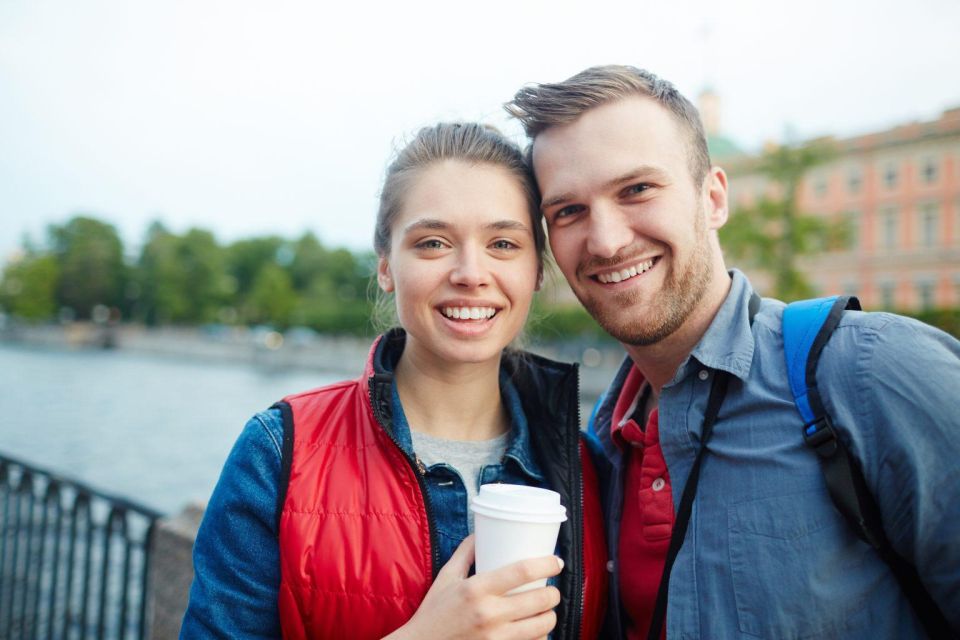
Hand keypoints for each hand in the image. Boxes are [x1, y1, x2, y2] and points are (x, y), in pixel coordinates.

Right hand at [385, 535, 563, 639]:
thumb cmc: (433, 614)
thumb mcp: (446, 578)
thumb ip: (464, 554)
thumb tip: (480, 533)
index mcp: (476, 589)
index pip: (522, 571)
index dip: (546, 564)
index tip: (556, 561)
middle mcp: (489, 614)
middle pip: (540, 599)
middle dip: (553, 593)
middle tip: (551, 589)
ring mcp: (496, 638)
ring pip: (542, 626)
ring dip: (549, 616)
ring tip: (545, 610)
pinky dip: (538, 637)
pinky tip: (534, 631)